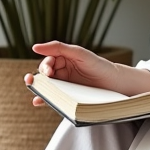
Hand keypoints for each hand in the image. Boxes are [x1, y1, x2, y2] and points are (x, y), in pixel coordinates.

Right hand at [26, 41, 149, 106]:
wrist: (114, 82)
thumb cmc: (97, 65)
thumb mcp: (78, 53)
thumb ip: (58, 48)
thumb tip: (35, 47)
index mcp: (63, 59)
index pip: (48, 62)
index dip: (45, 66)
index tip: (48, 72)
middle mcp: (62, 71)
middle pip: (45, 74)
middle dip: (40, 77)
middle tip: (41, 80)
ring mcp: (64, 85)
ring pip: (47, 86)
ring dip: (38, 88)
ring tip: (35, 91)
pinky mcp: (67, 96)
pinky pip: (52, 98)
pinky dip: (44, 100)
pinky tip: (38, 102)